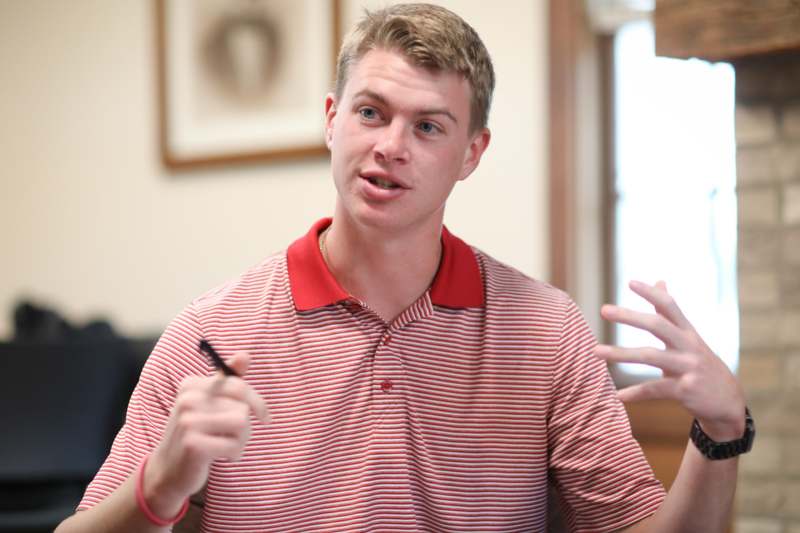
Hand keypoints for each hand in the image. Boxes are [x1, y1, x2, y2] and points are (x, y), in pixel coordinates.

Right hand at [143, 351, 269, 516]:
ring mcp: (188, 421)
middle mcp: (187, 399)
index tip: (263, 417)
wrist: (167, 470)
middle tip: (232, 437)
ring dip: (241, 440)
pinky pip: (234, 446)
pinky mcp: (192, 444)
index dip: (257, 403)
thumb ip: (227, 379)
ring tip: (226, 446)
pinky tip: (221, 457)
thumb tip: (245, 354)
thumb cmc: (196, 433)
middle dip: (246, 426)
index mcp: (191, 384)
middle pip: (243, 407)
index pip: (239, 386)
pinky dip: (234, 454)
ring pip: (242, 424)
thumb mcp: (209, 403)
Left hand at [594, 280, 744, 441]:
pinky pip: (654, 389)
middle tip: (603, 309)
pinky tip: (618, 396)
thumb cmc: (700, 365)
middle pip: (657, 325)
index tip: (630, 282)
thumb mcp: (689, 338)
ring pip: (650, 356)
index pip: (670, 306)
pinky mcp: (685, 390)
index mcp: (688, 332)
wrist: (728, 403)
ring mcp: (688, 367)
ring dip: (620, 354)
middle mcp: (689, 346)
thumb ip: (670, 313)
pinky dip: (635, 393)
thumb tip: (660, 281)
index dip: (651, 293)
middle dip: (630, 316)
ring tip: (595, 351)